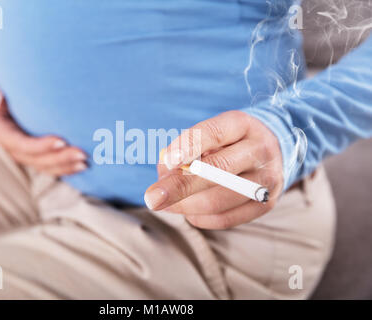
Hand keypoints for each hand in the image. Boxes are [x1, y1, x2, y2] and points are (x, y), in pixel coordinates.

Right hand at [0, 81, 87, 175]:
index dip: (40, 146)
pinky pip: (53, 166)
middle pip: (37, 160)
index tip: (62, 141)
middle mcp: (14, 147)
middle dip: (60, 159)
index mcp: (2, 132)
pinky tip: (84, 166)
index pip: (20, 144)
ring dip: (67, 166)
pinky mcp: (39, 155)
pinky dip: (68, 168)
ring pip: (47, 166)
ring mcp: (27, 154)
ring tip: (86, 162)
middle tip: (82, 154)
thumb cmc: (2, 87)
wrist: (11, 93)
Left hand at [144, 110, 283, 229]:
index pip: (213, 133)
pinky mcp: (266, 204)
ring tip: (165, 204)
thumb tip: (164, 176)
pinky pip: (226, 219)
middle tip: (152, 198)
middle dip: (180, 186)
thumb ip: (185, 149)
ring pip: (220, 199)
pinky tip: (187, 211)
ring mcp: (267, 179)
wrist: (271, 152)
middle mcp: (260, 150)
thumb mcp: (210, 135)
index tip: (167, 161)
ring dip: (185, 205)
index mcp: (242, 124)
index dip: (188, 146)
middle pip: (218, 170)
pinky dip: (200, 218)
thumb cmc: (227, 143)